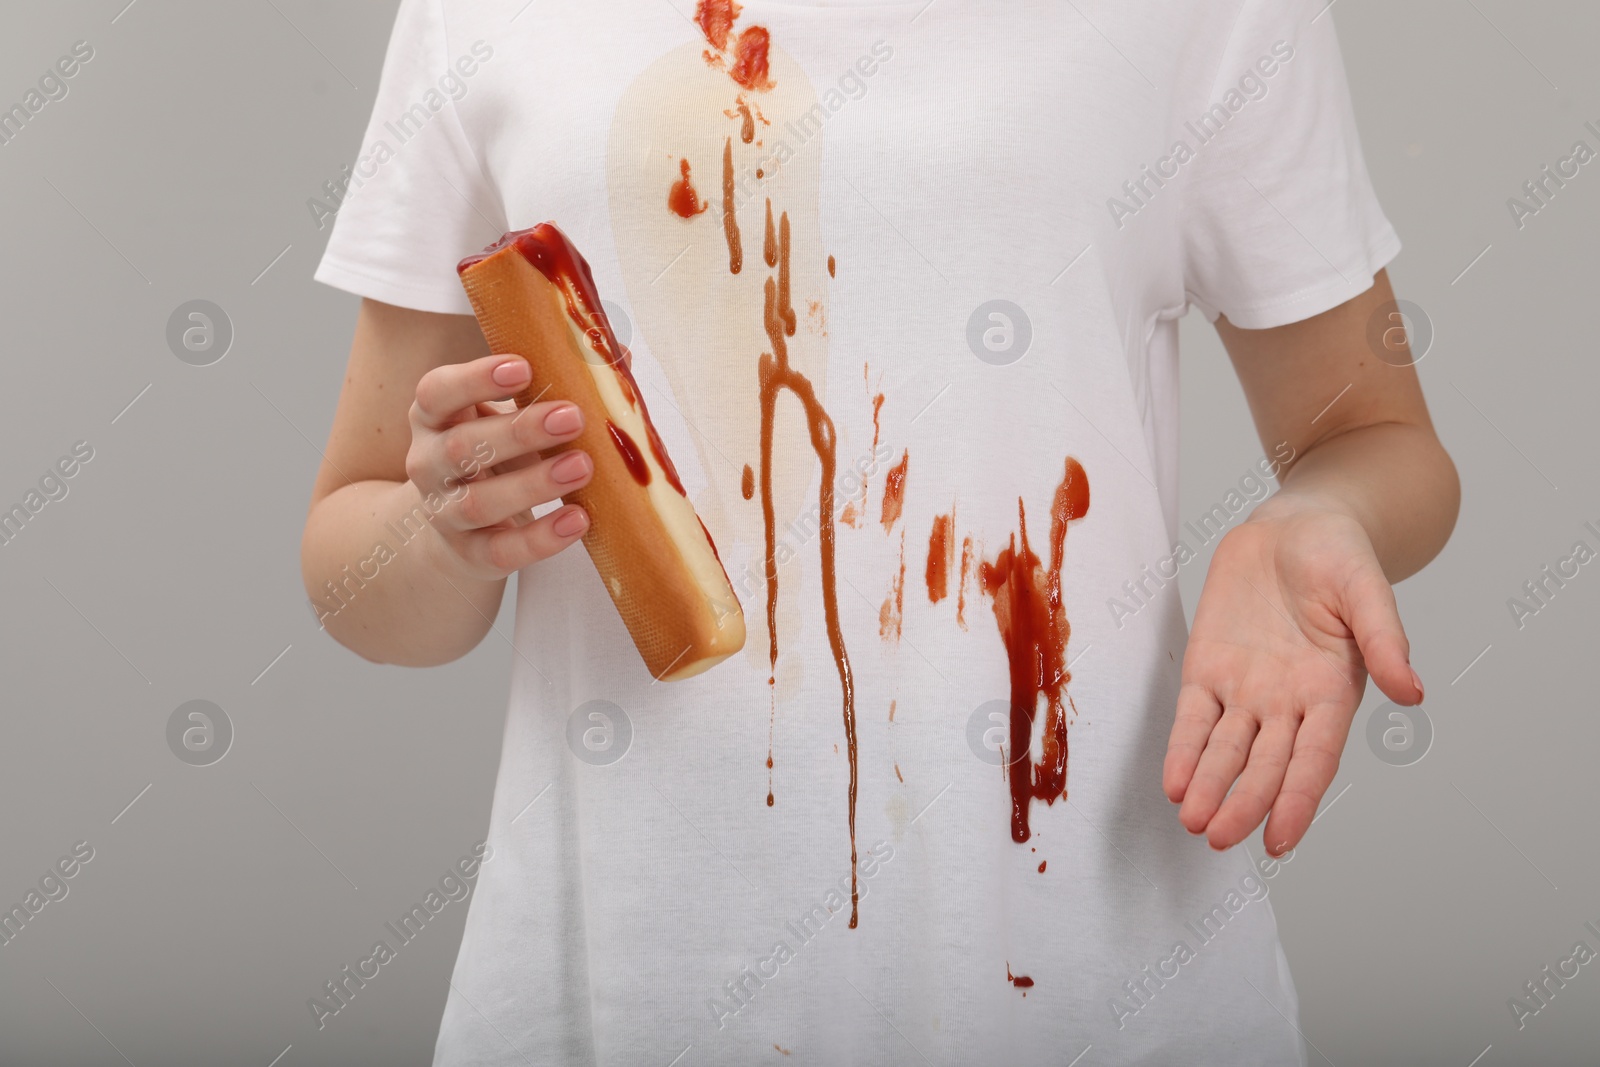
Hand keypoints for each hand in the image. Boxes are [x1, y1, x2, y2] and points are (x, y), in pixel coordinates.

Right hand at [404, 353, 592, 580]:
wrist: (465, 529)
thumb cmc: (498, 456)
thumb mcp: (510, 416)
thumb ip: (553, 385)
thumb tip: (621, 352)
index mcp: (435, 417)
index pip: (438, 392)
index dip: (475, 378)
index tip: (523, 367)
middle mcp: (429, 464)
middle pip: (462, 446)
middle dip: (520, 431)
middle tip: (573, 416)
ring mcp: (445, 513)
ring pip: (480, 502)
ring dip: (533, 483)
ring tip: (582, 466)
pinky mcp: (471, 554)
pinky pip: (503, 551)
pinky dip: (541, 539)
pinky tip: (578, 519)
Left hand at [1162, 502, 1424, 854]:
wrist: (1294, 525)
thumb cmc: (1339, 556)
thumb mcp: (1366, 589)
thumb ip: (1384, 639)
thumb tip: (1413, 692)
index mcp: (1332, 692)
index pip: (1315, 758)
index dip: (1298, 800)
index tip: (1280, 840)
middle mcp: (1288, 703)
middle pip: (1265, 765)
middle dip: (1243, 802)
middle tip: (1219, 836)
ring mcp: (1246, 689)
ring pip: (1225, 750)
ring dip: (1210, 786)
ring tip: (1193, 821)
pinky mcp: (1208, 668)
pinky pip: (1193, 718)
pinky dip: (1184, 750)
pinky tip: (1175, 782)